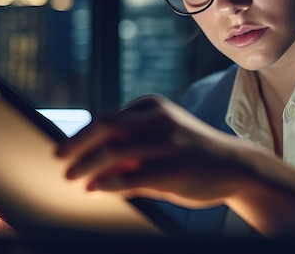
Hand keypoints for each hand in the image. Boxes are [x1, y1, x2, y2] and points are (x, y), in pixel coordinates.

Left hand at [55, 94, 269, 208]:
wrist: (235, 165)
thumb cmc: (191, 150)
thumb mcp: (162, 133)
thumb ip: (131, 142)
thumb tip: (90, 158)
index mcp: (153, 106)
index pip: (106, 118)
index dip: (80, 135)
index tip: (64, 149)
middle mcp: (160, 119)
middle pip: (105, 128)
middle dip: (76, 145)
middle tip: (59, 160)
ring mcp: (169, 143)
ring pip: (114, 153)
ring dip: (87, 166)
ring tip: (74, 178)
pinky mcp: (175, 170)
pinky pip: (132, 178)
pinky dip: (108, 184)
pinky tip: (95, 189)